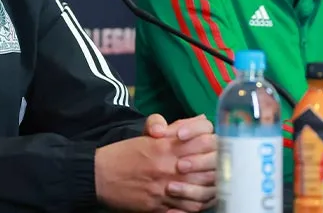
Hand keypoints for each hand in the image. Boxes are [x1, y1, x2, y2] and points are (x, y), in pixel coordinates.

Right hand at [95, 115, 216, 211]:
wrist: (99, 176)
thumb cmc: (123, 154)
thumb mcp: (147, 135)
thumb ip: (173, 126)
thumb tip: (199, 118)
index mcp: (165, 145)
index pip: (203, 141)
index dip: (215, 143)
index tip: (218, 146)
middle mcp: (167, 166)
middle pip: (207, 167)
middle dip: (218, 167)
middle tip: (223, 167)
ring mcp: (164, 188)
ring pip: (200, 190)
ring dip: (211, 188)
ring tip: (216, 185)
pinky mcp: (159, 206)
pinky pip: (187, 208)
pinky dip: (198, 205)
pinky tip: (202, 200)